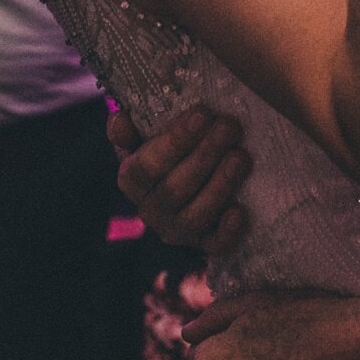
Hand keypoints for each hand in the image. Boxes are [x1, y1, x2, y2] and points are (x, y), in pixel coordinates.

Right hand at [108, 106, 250, 254]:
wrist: (195, 190)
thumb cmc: (172, 155)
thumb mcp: (149, 139)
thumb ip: (132, 130)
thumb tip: (119, 118)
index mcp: (133, 182)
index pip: (146, 165)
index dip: (174, 140)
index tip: (202, 113)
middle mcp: (150, 211)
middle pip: (173, 189)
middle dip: (204, 155)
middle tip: (230, 126)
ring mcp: (176, 231)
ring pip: (193, 216)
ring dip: (219, 185)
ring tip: (240, 156)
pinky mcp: (204, 245)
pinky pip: (214, 246)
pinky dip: (227, 231)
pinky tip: (239, 211)